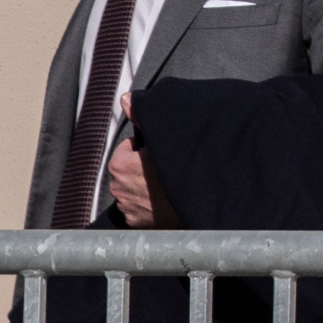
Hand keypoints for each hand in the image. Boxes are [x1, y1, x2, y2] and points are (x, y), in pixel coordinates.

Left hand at [109, 94, 182, 228]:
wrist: (203, 202)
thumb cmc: (186, 169)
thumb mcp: (166, 137)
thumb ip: (142, 117)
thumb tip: (126, 99)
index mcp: (120, 165)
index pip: (128, 148)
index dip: (145, 147)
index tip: (159, 151)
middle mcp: (118, 188)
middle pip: (128, 168)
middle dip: (142, 166)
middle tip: (165, 167)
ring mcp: (127, 208)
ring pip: (133, 188)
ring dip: (144, 185)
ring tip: (166, 184)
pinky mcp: (138, 223)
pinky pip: (139, 208)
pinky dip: (148, 204)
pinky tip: (165, 199)